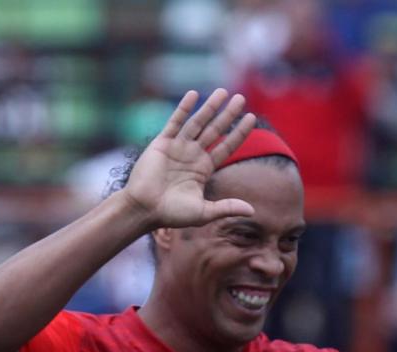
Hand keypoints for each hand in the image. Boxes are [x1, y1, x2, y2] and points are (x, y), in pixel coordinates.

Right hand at [121, 88, 257, 229]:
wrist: (144, 209)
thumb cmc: (172, 214)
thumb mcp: (204, 212)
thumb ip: (226, 207)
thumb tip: (252, 211)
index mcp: (204, 169)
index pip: (226, 146)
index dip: (239, 133)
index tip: (251, 118)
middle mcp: (193, 155)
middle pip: (215, 130)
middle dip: (228, 114)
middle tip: (241, 98)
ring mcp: (178, 147)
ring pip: (198, 122)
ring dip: (210, 107)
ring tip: (223, 92)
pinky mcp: (162, 143)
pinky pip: (175, 122)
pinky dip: (184, 108)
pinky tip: (194, 94)